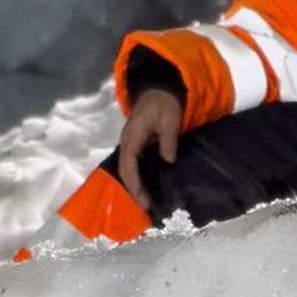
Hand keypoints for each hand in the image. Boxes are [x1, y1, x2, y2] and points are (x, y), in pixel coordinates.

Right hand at [114, 77, 182, 199]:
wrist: (161, 87)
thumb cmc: (165, 103)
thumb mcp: (170, 118)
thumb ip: (168, 139)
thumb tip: (168, 160)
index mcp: (132, 136)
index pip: (128, 164)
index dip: (134, 183)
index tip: (143, 199)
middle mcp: (128, 141)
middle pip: (125, 170)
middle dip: (133, 190)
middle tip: (146, 208)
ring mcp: (132, 143)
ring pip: (128, 168)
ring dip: (135, 185)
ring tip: (147, 202)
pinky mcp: (138, 144)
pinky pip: (135, 164)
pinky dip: (139, 178)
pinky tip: (149, 188)